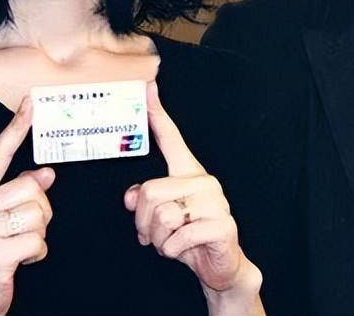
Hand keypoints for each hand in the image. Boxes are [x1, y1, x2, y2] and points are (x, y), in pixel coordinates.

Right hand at [0, 97, 54, 315]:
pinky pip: (38, 241)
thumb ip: (15, 193)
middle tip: (22, 230)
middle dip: (39, 211)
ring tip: (17, 246)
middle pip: (31, 187)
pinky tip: (19, 261)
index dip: (15, 128)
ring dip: (38, 234)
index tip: (31, 102)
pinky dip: (37, 253)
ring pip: (38, 214)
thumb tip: (46, 173)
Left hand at [124, 82, 259, 299]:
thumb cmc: (190, 238)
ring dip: (158, 239)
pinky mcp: (222, 224)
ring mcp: (216, 201)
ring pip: (162, 215)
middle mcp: (204, 181)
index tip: (148, 87)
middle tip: (153, 235)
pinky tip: (184, 250)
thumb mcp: (161, 219)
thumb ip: (145, 203)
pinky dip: (172, 251)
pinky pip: (178, 236)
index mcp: (189, 174)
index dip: (158, 114)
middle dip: (143, 222)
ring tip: (171, 242)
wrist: (221, 267)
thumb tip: (131, 196)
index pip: (172, 139)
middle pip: (150, 192)